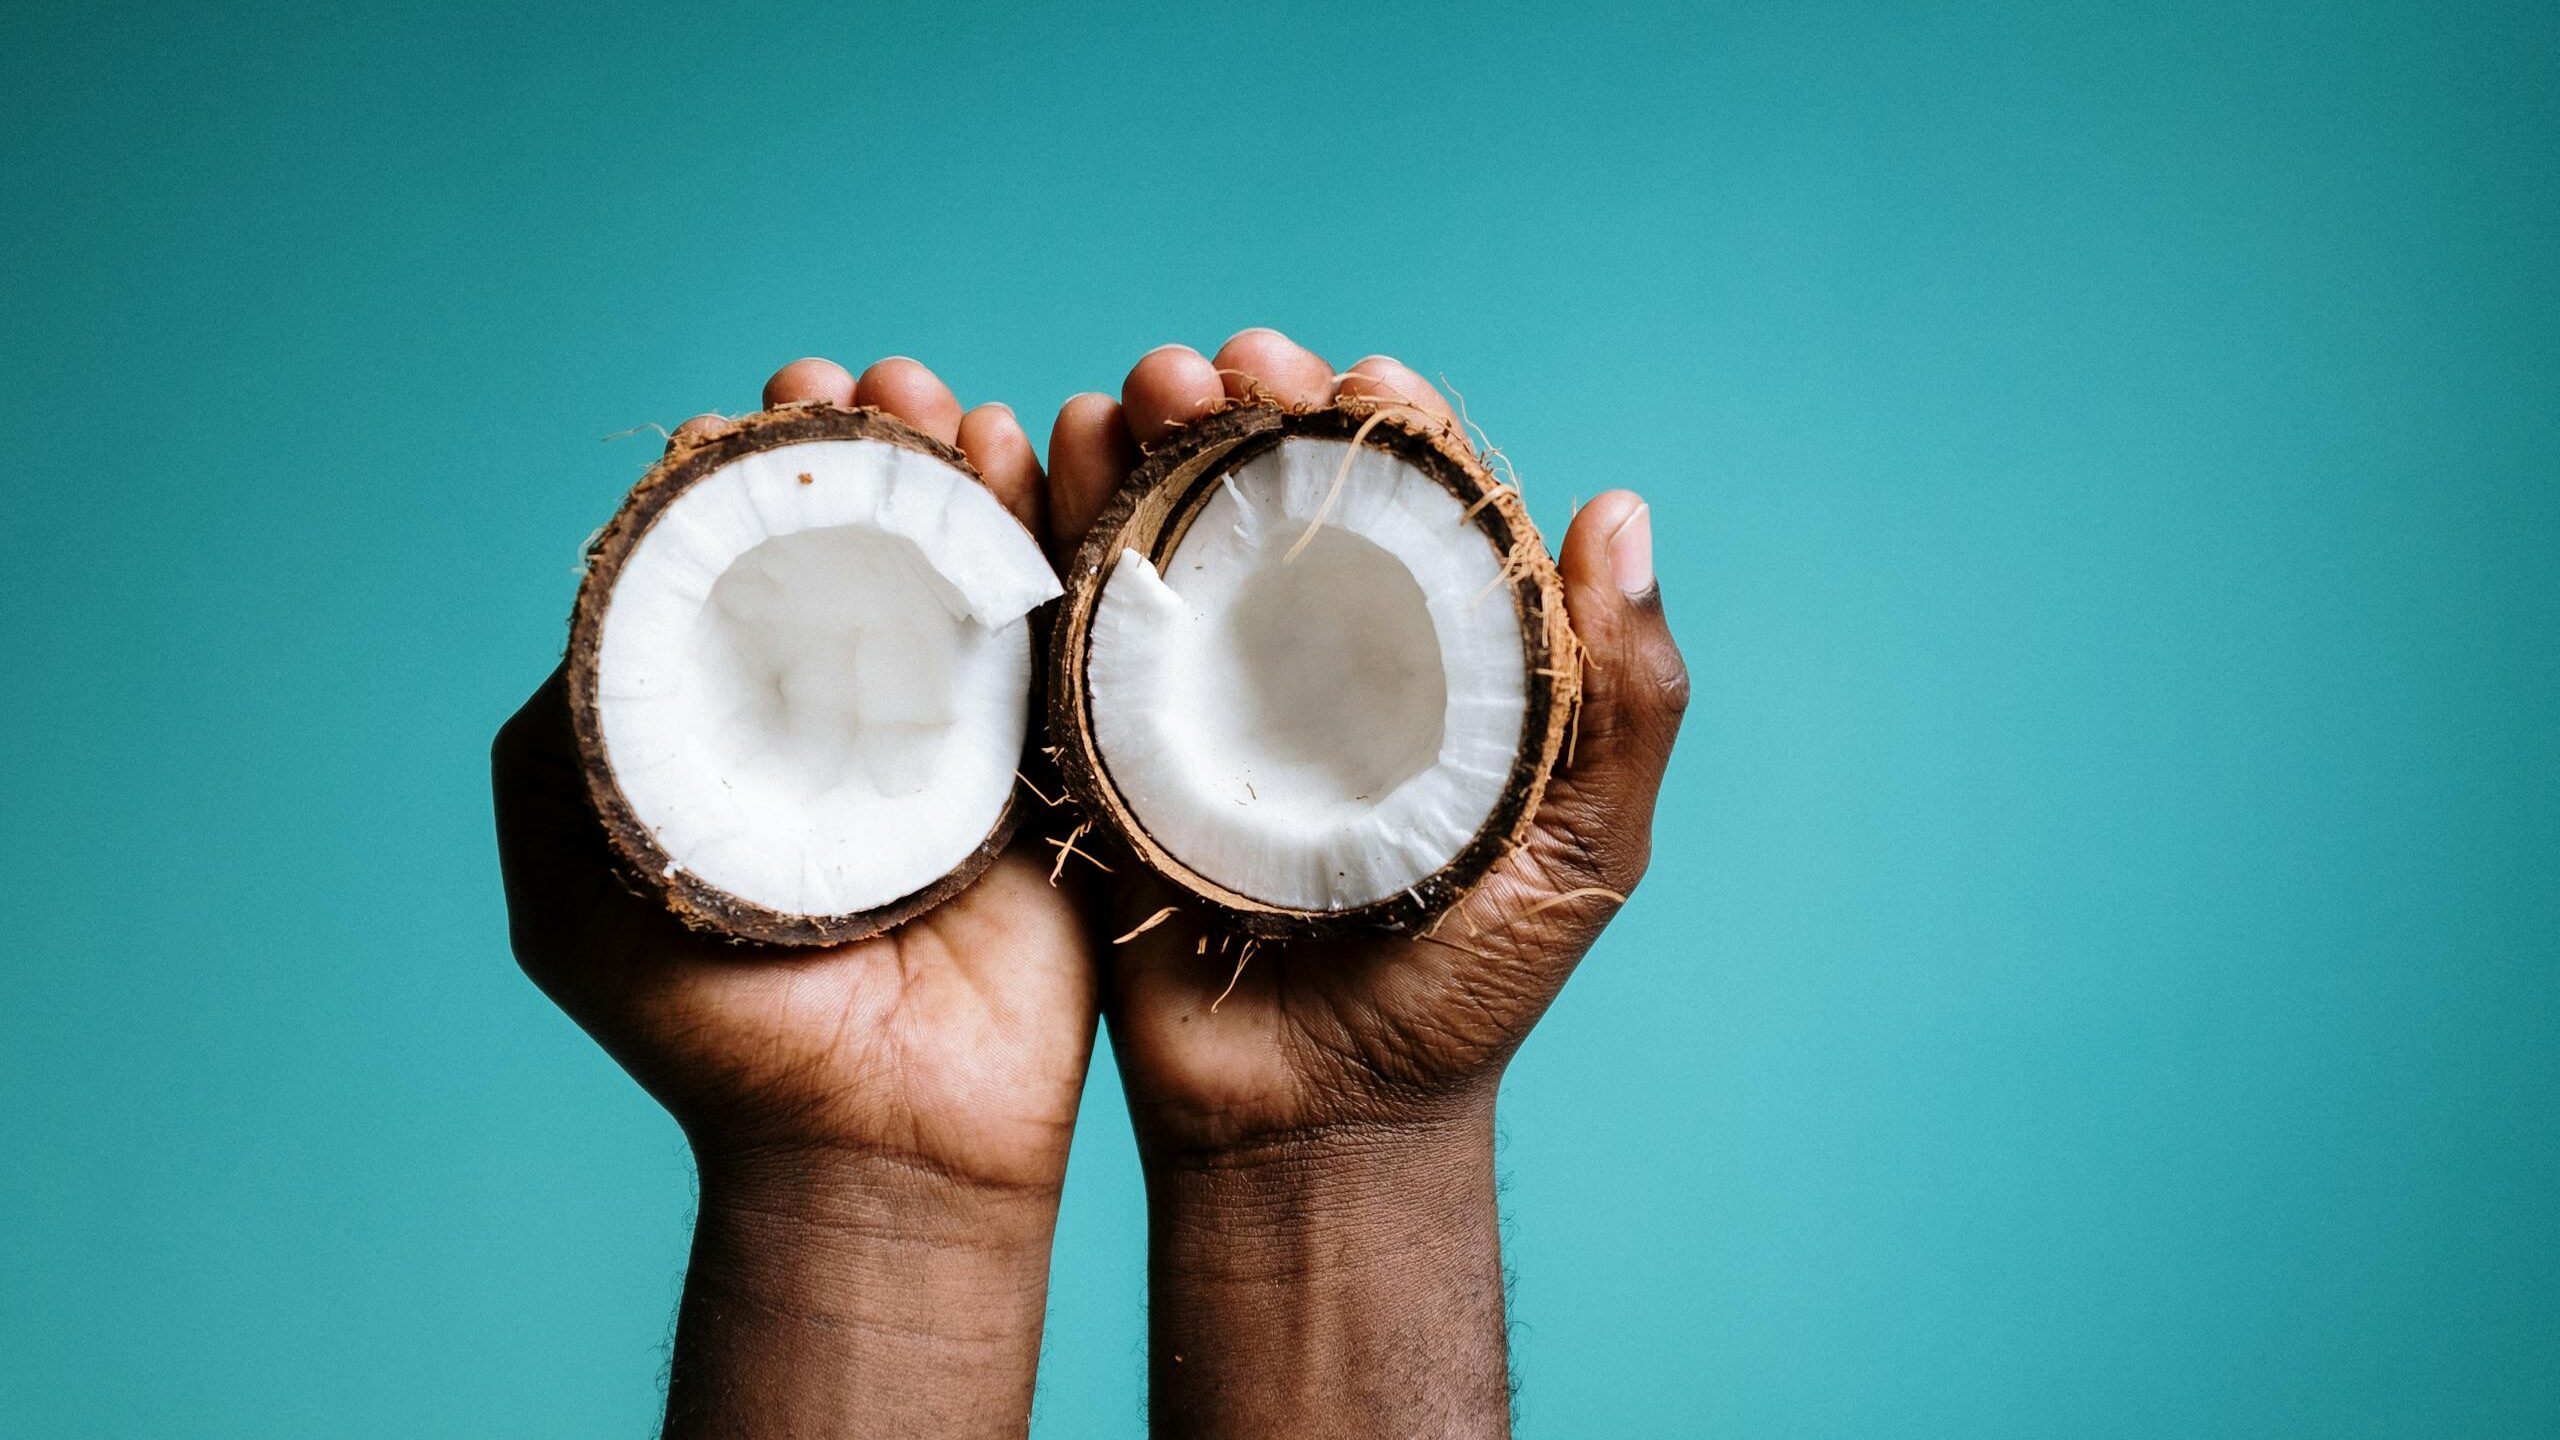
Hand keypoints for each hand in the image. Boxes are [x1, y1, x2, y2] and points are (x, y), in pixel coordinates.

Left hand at [493, 356, 1093, 1438]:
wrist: (879, 1146)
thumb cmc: (713, 1036)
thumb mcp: (578, 891)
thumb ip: (565, 749)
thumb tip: (596, 591)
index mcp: (735, 724)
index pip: (745, 561)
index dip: (761, 469)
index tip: (780, 402)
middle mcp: (843, 710)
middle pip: (860, 543)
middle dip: (869, 447)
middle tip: (879, 390)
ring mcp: (954, 732)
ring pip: (958, 566)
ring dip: (960, 471)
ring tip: (949, 410)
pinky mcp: (1055, 764)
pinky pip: (1056, 633)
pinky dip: (1051, 536)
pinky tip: (1038, 457)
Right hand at [1044, 330, 1688, 1436]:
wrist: (1315, 1126)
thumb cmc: (1466, 999)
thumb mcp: (1584, 854)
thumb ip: (1622, 702)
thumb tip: (1622, 509)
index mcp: (1432, 668)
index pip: (1416, 511)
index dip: (1391, 427)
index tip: (1363, 372)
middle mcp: (1317, 664)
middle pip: (1281, 501)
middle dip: (1251, 409)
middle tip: (1224, 360)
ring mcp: (1206, 701)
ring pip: (1177, 537)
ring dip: (1152, 443)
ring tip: (1138, 388)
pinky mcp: (1108, 750)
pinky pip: (1083, 626)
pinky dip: (1064, 529)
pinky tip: (1054, 452)